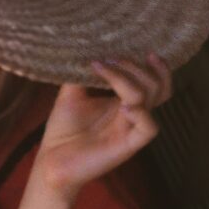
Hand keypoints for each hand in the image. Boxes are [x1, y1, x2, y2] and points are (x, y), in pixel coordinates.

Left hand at [33, 54, 171, 201]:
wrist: (51, 161)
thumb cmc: (63, 130)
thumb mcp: (71, 93)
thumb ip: (80, 73)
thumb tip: (83, 46)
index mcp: (124, 101)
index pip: (154, 82)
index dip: (156, 66)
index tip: (138, 48)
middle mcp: (132, 113)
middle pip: (157, 86)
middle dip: (137, 67)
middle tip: (112, 58)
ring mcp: (131, 129)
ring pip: (152, 100)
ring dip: (132, 80)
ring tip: (107, 69)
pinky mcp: (127, 146)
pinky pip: (149, 128)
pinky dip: (141, 113)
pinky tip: (122, 106)